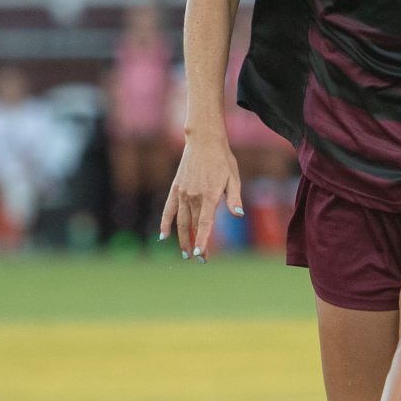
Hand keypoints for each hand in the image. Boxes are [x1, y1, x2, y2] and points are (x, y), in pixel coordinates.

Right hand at [159, 134, 242, 260]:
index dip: (202, 241)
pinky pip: (168, 209)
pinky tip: (163, 236)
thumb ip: (234, 198)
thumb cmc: (223, 160)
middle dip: (196, 244)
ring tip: (184, 253)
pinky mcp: (175, 189)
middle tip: (200, 259)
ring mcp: (182, 193)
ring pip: (181, 221)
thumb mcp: (234, 177)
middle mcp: (193, 196)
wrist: (204, 141)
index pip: (205, 224)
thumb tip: (238, 214)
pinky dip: (165, 223)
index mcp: (209, 195)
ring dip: (182, 239)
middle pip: (194, 226)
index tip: (199, 255)